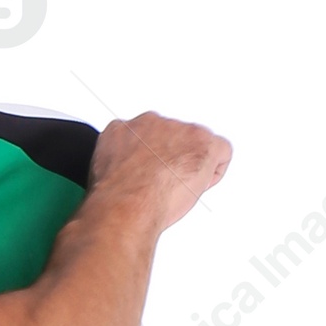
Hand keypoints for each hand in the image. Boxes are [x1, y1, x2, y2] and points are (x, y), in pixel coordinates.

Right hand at [91, 112, 231, 234]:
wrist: (127, 203)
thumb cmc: (116, 196)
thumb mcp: (104, 172)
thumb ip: (121, 163)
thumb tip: (127, 176)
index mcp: (128, 128)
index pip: (148, 136)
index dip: (152, 159)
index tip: (150, 174)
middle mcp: (155, 123)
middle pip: (174, 138)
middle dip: (173, 160)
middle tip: (165, 186)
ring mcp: (182, 131)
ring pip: (196, 145)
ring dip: (191, 165)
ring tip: (176, 191)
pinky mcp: (205, 143)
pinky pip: (222, 150)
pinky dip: (216, 169)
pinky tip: (200, 185)